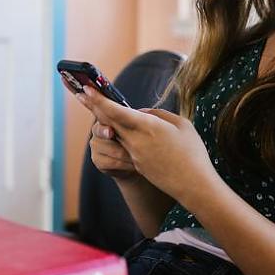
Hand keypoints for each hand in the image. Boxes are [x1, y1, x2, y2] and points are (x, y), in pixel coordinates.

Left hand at [76, 85, 219, 204]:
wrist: (193, 185)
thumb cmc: (192, 152)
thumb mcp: (181, 124)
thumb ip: (158, 114)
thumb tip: (140, 113)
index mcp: (148, 127)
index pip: (115, 111)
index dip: (98, 99)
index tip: (86, 89)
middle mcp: (136, 141)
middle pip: (108, 121)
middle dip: (94, 106)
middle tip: (81, 94)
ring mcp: (134, 154)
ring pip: (115, 133)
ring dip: (106, 120)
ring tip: (97, 107)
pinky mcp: (136, 164)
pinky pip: (125, 145)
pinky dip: (120, 135)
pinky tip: (119, 129)